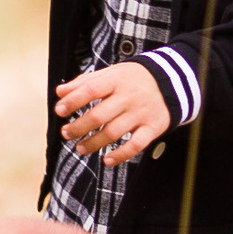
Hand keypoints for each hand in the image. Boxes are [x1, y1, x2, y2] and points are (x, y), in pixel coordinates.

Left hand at [54, 62, 171, 166]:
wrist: (172, 82)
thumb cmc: (133, 79)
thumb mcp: (111, 73)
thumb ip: (85, 82)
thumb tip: (60, 91)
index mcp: (116, 80)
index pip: (90, 90)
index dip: (72, 101)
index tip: (60, 111)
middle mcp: (129, 97)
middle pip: (98, 115)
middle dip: (78, 127)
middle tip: (66, 133)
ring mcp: (141, 113)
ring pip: (113, 133)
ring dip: (93, 143)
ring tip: (80, 148)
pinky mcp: (153, 127)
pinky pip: (135, 145)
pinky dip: (120, 155)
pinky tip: (107, 160)